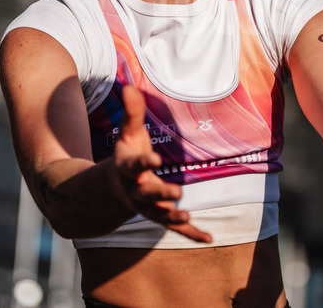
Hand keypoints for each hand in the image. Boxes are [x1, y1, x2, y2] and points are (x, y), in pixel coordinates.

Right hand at [109, 85, 211, 242]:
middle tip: (176, 193)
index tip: (155, 158)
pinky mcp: (160, 216)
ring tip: (186, 216)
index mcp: (129, 169)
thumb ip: (131, 112)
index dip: (145, 161)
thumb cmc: (127, 155)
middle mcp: (137, 191)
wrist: (113, 191)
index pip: (136, 164)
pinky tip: (208, 238)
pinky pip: (176, 229)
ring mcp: (148, 207)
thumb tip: (129, 85)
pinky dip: (191, 234)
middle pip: (149, 194)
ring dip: (173, 217)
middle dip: (161, 194)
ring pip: (160, 215)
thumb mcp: (127, 134)